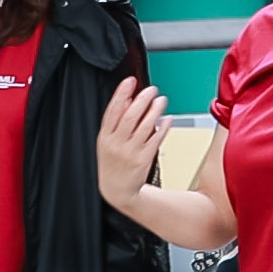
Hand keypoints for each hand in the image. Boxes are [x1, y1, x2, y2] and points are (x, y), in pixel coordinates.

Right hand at [93, 78, 166, 199]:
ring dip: (154, 111)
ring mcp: (130, 152)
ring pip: (144, 127)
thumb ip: (115, 121)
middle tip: (151, 89)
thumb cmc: (113, 162)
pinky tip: (167, 119)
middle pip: (129, 117)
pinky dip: (162, 128)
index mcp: (105, 137)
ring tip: (161, 100)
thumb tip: (126, 99)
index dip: (121, 95)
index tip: (129, 81)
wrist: (117, 190)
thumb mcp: (107, 141)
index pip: (112, 112)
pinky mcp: (143, 159)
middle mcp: (117, 144)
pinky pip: (155, 140)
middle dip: (142, 100)